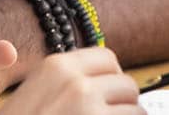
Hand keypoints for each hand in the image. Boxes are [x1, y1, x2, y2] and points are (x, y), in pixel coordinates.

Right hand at [0, 49, 143, 114]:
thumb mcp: (33, 94)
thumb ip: (63, 83)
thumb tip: (99, 82)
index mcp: (56, 66)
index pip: (107, 59)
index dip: (111, 79)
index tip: (108, 94)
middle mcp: (76, 82)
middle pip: (125, 83)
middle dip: (121, 103)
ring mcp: (90, 107)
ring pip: (135, 109)